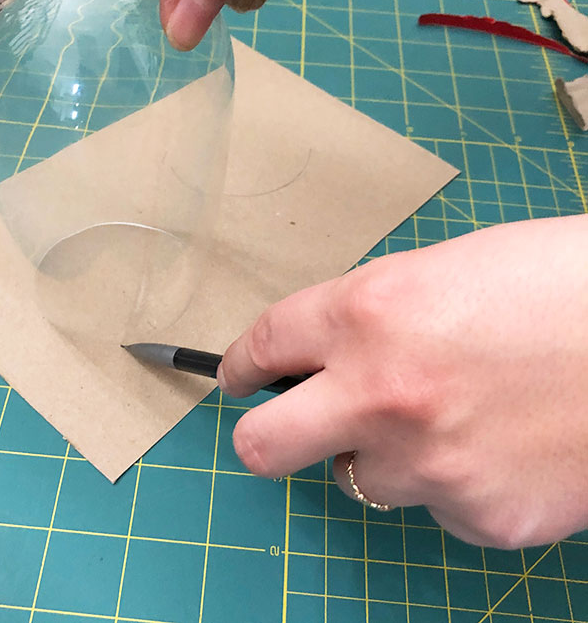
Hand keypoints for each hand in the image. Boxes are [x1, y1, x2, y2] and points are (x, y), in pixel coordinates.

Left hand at [217, 215, 587, 548]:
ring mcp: (430, 464)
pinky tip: (500, 444)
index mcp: (369, 311)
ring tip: (450, 417)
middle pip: (262, 446)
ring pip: (360, 476)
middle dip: (267, 433)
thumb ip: (370, 317)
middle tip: (288, 424)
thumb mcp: (444, 272)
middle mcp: (382, 392)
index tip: (237, 377)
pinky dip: (452, 480)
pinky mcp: (482, 519)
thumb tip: (326, 355)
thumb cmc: (557, 283)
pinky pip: (435, 505)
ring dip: (384, 451)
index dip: (241, 363)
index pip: (265, 344)